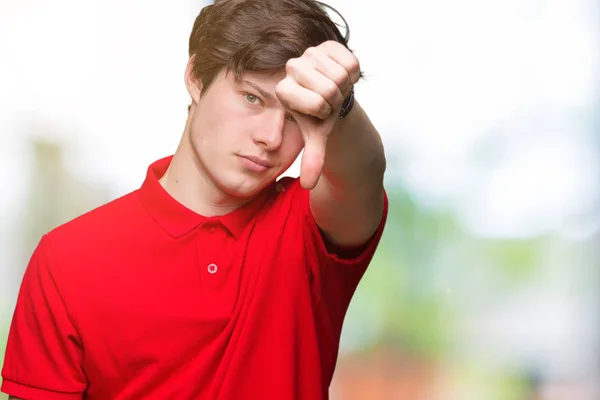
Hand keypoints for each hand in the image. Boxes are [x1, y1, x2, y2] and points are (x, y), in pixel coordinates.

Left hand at [275, 40, 360, 189]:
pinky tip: (341, 75)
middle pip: (329, 89)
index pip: (317, 104)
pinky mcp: (328, 44)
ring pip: (340, 74)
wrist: (331, 95)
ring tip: (335, 88)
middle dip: (336, 100)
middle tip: (330, 100)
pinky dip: (352, 72)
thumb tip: (308, 185)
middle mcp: (292, 68)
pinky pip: (351, 60)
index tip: (320, 111)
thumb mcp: (316, 138)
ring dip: (344, 86)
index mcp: (283, 90)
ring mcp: (310, 53)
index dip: (324, 112)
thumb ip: (311, 159)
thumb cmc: (319, 117)